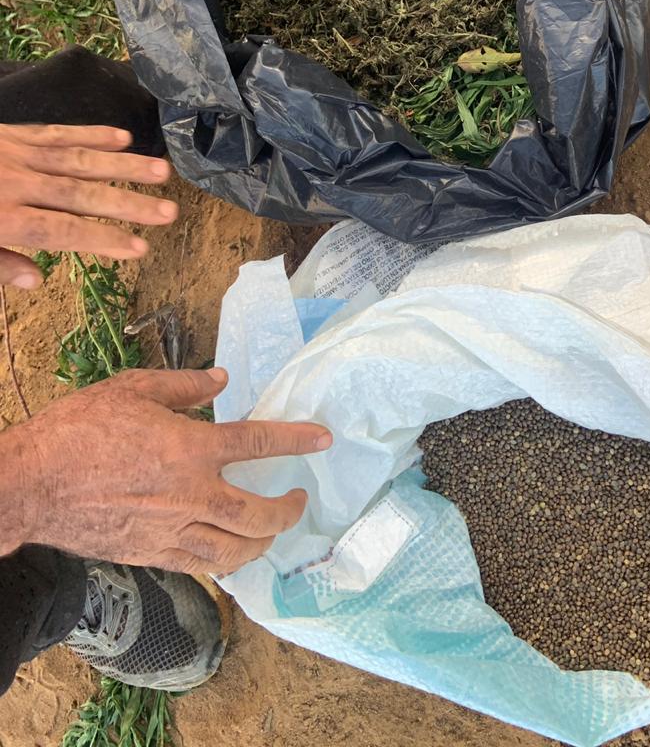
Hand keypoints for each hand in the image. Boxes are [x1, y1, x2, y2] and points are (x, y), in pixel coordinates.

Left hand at [0, 123, 177, 287]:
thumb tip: (36, 280)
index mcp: (3, 219)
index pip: (62, 231)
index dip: (103, 238)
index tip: (140, 248)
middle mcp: (17, 184)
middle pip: (81, 195)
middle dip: (129, 204)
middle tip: (169, 211)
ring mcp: (17, 154)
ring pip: (80, 160)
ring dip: (124, 166)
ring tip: (163, 171)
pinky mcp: (14, 133)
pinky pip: (57, 132)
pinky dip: (92, 134)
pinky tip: (123, 137)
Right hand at [2, 367, 329, 574]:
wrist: (30, 484)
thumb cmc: (77, 430)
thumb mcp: (132, 388)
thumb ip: (183, 385)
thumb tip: (221, 379)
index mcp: (189, 448)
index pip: (258, 444)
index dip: (296, 439)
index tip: (323, 438)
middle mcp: (188, 495)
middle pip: (256, 514)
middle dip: (287, 510)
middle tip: (299, 499)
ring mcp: (169, 531)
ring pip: (232, 551)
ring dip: (261, 544)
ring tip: (272, 532)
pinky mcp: (148, 554)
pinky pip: (198, 565)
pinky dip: (223, 561)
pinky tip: (229, 552)